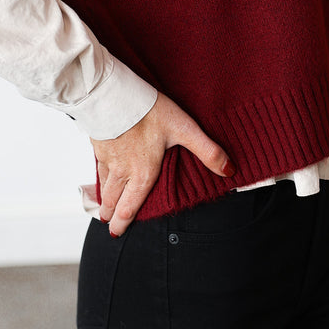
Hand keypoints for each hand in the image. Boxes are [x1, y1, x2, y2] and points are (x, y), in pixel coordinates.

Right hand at [90, 93, 234, 236]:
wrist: (113, 94)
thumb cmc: (150, 111)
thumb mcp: (184, 129)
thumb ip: (208, 151)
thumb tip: (230, 170)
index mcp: (143, 174)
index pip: (132, 206)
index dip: (124, 222)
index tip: (117, 234)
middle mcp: (124, 171)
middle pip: (114, 200)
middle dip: (112, 215)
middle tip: (108, 224)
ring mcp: (109, 158)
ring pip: (104, 186)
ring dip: (104, 199)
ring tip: (103, 208)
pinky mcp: (98, 144)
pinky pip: (99, 167)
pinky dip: (99, 177)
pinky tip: (101, 176)